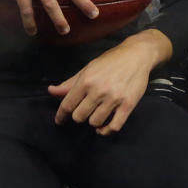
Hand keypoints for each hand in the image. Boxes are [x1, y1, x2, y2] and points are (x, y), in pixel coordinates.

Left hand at [48, 29, 171, 134]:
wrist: (136, 55)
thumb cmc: (110, 61)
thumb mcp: (88, 69)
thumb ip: (70, 83)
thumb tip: (51, 91)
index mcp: (86, 81)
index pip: (67, 105)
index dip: (61, 115)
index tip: (59, 121)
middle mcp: (98, 91)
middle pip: (79, 117)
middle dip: (78, 116)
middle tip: (83, 111)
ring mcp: (114, 99)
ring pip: (94, 122)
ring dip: (93, 121)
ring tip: (95, 115)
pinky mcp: (128, 105)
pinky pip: (114, 127)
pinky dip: (106, 131)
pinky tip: (103, 128)